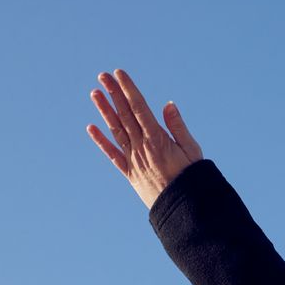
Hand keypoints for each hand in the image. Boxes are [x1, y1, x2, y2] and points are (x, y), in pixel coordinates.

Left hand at [87, 67, 202, 206]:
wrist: (184, 210)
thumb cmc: (192, 179)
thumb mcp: (191, 150)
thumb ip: (177, 127)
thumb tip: (167, 104)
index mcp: (157, 139)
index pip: (139, 108)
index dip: (128, 89)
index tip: (119, 74)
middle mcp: (141, 148)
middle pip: (124, 115)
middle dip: (114, 93)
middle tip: (103, 75)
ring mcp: (133, 160)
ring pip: (116, 131)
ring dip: (104, 111)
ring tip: (95, 93)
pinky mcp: (130, 174)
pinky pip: (113, 155)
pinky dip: (101, 141)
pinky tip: (91, 128)